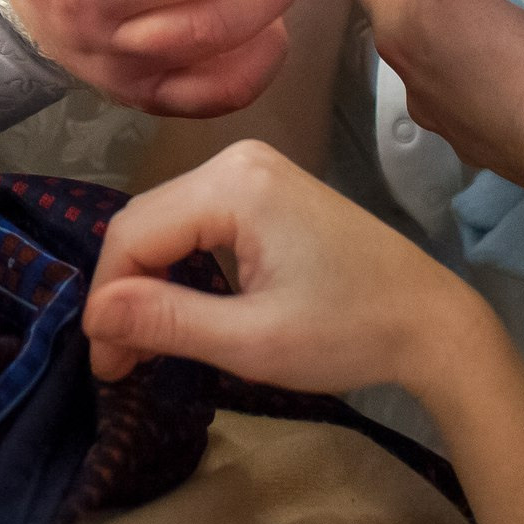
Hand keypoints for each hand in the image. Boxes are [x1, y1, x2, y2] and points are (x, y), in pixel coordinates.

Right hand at [84, 140, 488, 393]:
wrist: (430, 321)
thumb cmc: (348, 332)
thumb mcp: (252, 341)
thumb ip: (167, 322)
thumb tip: (93, 316)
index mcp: (233, 183)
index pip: (133, 233)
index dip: (106, 299)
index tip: (104, 365)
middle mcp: (236, 159)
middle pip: (145, 221)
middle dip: (122, 292)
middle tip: (118, 363)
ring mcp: (252, 169)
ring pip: (166, 221)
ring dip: (146, 282)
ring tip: (140, 348)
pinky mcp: (264, 188)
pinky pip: (196, 220)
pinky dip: (178, 266)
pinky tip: (175, 312)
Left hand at [356, 0, 523, 199]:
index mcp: (398, 27)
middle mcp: (406, 74)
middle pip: (396, 11)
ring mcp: (436, 112)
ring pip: (427, 52)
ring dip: (442, 23)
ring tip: (483, 2)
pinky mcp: (469, 138)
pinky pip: (459, 87)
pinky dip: (469, 63)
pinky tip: (506, 56)